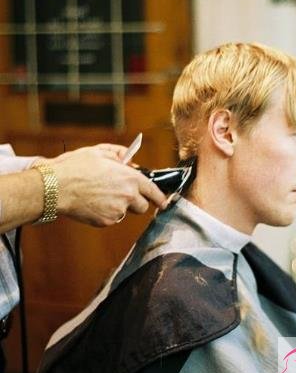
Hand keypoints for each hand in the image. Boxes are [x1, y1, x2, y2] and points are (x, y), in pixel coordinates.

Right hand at [47, 144, 166, 225]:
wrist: (55, 187)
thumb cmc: (76, 167)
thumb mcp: (99, 151)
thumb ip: (120, 153)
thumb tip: (129, 158)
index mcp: (130, 178)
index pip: (154, 191)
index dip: (160, 197)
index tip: (164, 202)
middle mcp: (128, 196)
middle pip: (143, 206)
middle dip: (137, 202)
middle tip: (124, 195)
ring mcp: (117, 211)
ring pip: (126, 213)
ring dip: (120, 207)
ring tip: (101, 196)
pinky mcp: (106, 221)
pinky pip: (112, 218)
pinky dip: (106, 213)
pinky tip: (93, 203)